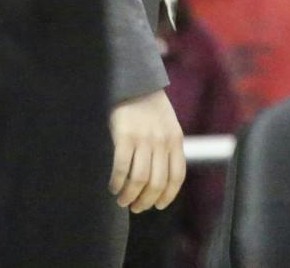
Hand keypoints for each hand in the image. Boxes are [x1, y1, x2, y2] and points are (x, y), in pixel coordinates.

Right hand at [108, 89, 185, 211]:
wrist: (135, 82)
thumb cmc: (149, 108)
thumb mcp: (168, 125)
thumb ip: (167, 148)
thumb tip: (160, 180)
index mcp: (175, 140)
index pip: (176, 176)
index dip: (167, 196)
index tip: (157, 205)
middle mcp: (162, 141)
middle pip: (157, 182)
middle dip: (146, 201)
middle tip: (135, 207)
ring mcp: (144, 138)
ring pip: (139, 179)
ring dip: (129, 196)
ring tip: (122, 200)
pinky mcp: (124, 135)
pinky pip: (121, 167)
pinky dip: (116, 182)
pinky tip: (112, 187)